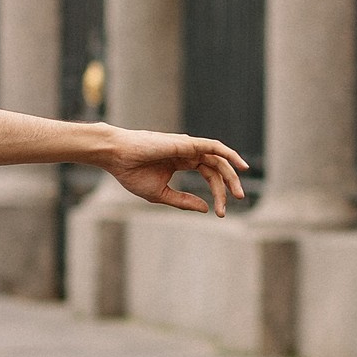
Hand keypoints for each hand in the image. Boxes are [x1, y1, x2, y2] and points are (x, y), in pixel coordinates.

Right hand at [102, 129, 249, 216]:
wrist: (117, 157)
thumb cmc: (132, 173)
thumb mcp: (161, 194)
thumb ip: (184, 201)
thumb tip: (207, 208)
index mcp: (182, 162)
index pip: (209, 176)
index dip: (217, 193)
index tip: (219, 213)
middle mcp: (188, 152)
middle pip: (217, 168)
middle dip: (229, 186)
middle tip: (239, 200)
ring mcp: (188, 146)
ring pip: (218, 159)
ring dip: (231, 175)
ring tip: (239, 194)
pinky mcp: (187, 143)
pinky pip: (214, 146)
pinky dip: (229, 153)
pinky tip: (239, 165)